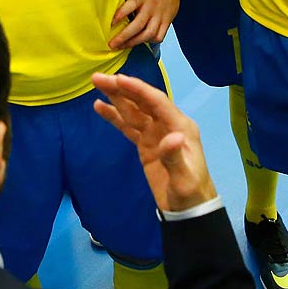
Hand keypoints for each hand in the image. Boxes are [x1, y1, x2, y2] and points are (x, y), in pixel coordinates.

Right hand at [91, 71, 215, 212]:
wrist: (189, 210)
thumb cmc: (190, 193)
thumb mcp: (184, 178)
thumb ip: (175, 157)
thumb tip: (172, 137)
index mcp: (180, 126)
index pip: (156, 102)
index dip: (137, 89)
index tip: (118, 79)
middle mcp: (168, 124)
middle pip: (142, 101)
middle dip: (122, 88)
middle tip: (98, 78)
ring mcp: (156, 133)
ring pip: (134, 111)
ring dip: (116, 98)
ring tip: (97, 84)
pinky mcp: (146, 144)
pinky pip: (129, 126)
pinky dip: (115, 116)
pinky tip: (100, 107)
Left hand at [109, 0, 182, 49]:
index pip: (130, 5)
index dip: (120, 15)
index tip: (110, 24)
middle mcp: (151, 6)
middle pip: (138, 24)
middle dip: (124, 36)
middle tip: (112, 44)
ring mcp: (159, 15)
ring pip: (148, 33)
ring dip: (134, 42)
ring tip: (123, 47)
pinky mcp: (167, 21)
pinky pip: (159, 36)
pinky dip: (150, 41)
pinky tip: (141, 41)